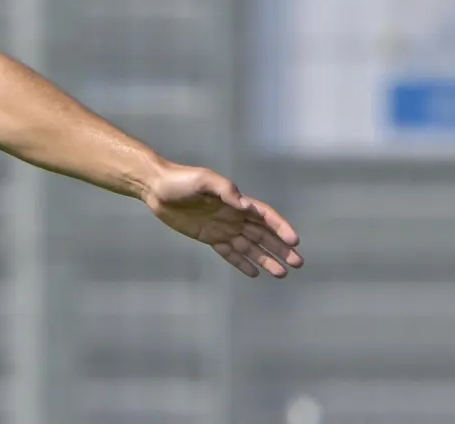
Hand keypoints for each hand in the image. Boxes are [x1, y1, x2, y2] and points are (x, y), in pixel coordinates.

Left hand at [143, 164, 303, 277]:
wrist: (156, 188)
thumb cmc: (180, 180)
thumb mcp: (203, 179)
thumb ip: (225, 190)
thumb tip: (245, 205)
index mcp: (236, 201)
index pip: (265, 216)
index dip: (281, 227)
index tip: (295, 241)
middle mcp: (234, 216)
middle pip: (263, 235)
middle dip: (281, 249)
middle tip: (298, 263)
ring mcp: (222, 228)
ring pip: (250, 246)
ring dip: (266, 259)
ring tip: (282, 274)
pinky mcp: (209, 237)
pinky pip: (229, 252)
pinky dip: (242, 262)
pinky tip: (255, 273)